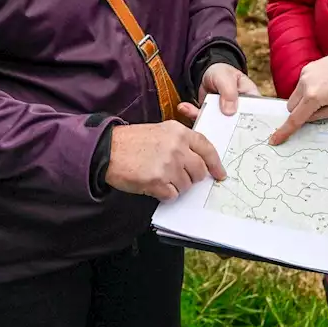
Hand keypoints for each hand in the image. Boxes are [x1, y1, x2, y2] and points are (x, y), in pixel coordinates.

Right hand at [105, 121, 225, 201]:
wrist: (107, 149)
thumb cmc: (132, 141)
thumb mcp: (161, 131)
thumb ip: (181, 141)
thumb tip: (198, 160)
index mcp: (179, 132)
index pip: (207, 148)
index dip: (216, 164)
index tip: (220, 174)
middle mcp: (177, 147)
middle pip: (199, 170)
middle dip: (192, 177)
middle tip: (178, 176)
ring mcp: (168, 165)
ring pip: (186, 185)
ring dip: (176, 186)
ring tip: (159, 177)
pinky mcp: (158, 181)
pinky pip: (172, 195)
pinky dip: (164, 194)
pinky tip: (154, 185)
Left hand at [177, 63, 259, 123]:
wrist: (208, 71)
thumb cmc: (223, 72)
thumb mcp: (226, 78)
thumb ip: (229, 92)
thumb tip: (229, 112)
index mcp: (251, 101)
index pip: (254, 116)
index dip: (250, 126)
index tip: (237, 130)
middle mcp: (240, 111)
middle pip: (237, 126)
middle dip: (223, 129)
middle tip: (211, 127)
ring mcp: (225, 115)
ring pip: (217, 126)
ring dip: (204, 121)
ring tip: (193, 113)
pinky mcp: (211, 116)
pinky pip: (203, 119)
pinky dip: (193, 115)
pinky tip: (184, 107)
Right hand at [270, 40, 327, 144]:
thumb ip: (319, 117)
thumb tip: (305, 120)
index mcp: (314, 97)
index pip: (295, 118)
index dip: (284, 131)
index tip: (275, 139)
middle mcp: (305, 84)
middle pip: (291, 107)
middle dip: (299, 113)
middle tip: (317, 111)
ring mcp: (305, 74)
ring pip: (294, 95)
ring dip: (303, 101)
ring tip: (325, 95)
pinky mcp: (307, 68)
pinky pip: (301, 85)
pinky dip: (307, 90)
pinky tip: (324, 86)